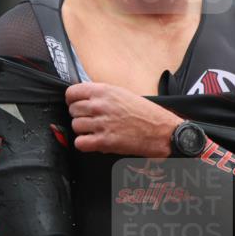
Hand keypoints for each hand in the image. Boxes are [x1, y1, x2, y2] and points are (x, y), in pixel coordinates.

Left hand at [65, 82, 182, 157]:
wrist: (162, 130)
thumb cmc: (146, 113)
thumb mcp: (123, 94)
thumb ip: (103, 95)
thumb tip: (85, 98)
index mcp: (105, 91)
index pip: (72, 93)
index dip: (72, 100)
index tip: (76, 104)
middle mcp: (101, 106)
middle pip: (72, 110)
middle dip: (80, 116)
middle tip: (92, 120)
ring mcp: (101, 124)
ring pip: (75, 126)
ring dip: (83, 130)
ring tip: (96, 131)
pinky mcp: (104, 141)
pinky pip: (80, 143)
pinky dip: (85, 144)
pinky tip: (94, 141)